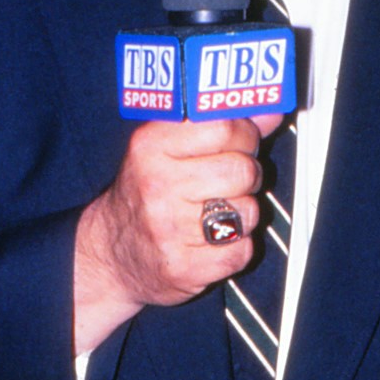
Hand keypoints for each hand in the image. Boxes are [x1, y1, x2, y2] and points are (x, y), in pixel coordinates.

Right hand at [72, 113, 282, 350]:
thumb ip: (218, 126)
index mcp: (151, 146)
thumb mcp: (166, 147)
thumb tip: (268, 112)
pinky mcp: (184, 267)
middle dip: (246, 176)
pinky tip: (211, 241)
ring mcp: (170, 229)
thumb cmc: (144, 194)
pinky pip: (242, 250)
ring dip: (242, 215)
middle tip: (228, 182)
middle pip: (242, 170)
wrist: (110, 254)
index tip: (238, 143)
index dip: (244, 135)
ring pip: (248, 212)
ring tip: (215, 213)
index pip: (224, 127)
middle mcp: (158, 185)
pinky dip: (235, 248)